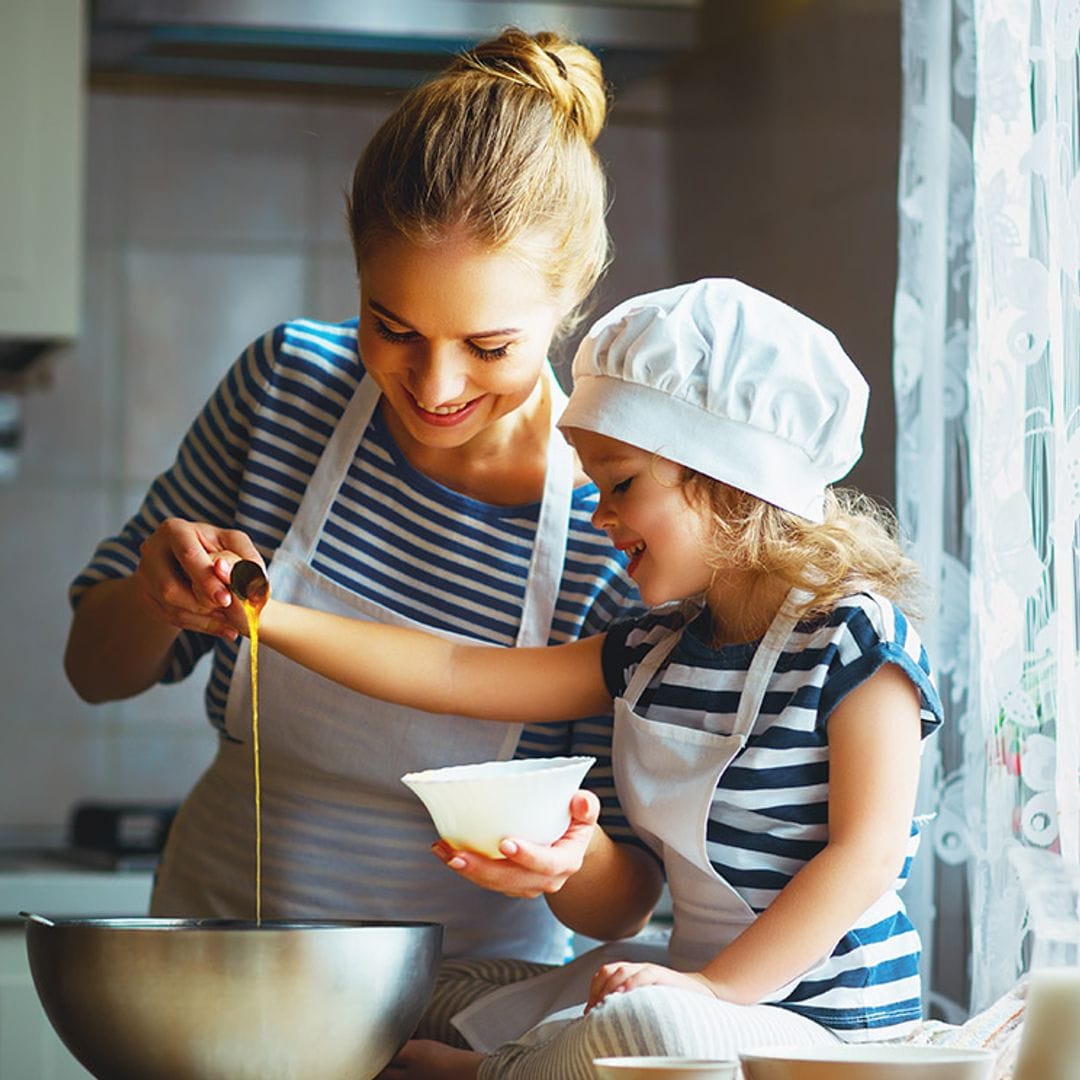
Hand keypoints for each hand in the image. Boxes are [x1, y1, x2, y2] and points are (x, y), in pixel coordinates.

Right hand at [133, 518, 262, 639]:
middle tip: (229, 613)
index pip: (188, 555)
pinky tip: (221, 627)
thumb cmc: (222, 551)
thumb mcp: (238, 546)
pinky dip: (198, 625)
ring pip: (170, 607)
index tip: (226, 599)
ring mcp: (144, 575)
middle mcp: (152, 549)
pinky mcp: (145, 596)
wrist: (199, 567)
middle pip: (170, 587)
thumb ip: (244, 558)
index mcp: (175, 530)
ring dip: (203, 618)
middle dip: (203, 604)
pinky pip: (169, 618)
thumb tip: (229, 573)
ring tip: (230, 622)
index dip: (206, 580)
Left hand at [430, 790, 599, 898]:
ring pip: (494, 883)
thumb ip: (586, 806)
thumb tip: (579, 801)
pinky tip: (446, 850)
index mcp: (565, 862)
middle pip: (512, 880)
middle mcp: (544, 879)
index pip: (547, 864)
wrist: (568, 843)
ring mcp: (524, 883)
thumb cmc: (574, 823)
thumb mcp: (585, 812)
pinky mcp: (507, 882)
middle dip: (483, 870)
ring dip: (467, 870)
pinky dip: (464, 866)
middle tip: (459, 855)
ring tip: (444, 851)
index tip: (506, 843)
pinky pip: (485, 879)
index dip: (527, 856)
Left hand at [586, 962, 716, 1011]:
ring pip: (621, 971)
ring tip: (602, 1005)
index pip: (604, 973)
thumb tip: (607, 1018)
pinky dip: (630, 983)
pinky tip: (621, 995)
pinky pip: (643, 974)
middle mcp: (638, 968)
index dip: (594, 989)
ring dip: (609, 988)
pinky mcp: (662, 975)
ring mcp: (649, 970)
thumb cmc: (671, 1000)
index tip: (589, 1010)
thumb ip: (630, 1001)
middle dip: (597, 991)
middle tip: (593, 1011)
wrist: (701, 992)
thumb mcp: (646, 998)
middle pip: (608, 971)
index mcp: (631, 973)